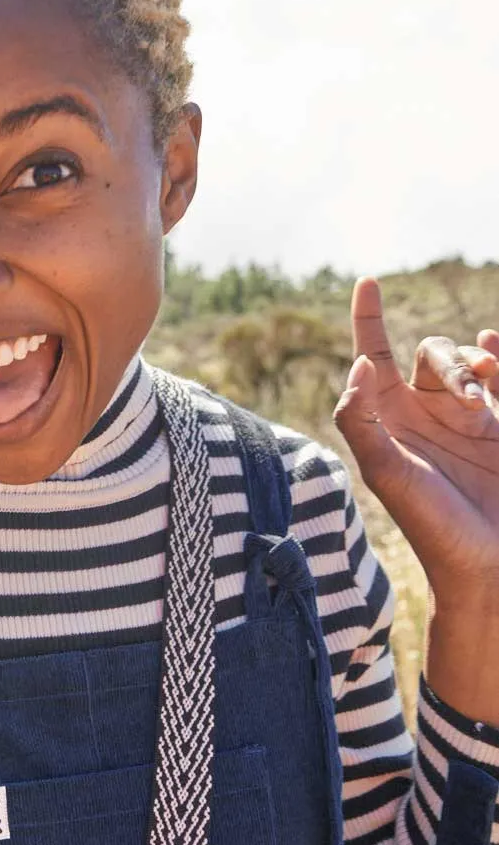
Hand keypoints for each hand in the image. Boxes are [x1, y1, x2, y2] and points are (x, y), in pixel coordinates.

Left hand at [333, 277, 498, 605]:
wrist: (488, 564)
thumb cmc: (431, 525)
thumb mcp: (385, 474)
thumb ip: (360, 420)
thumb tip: (358, 366)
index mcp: (386, 420)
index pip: (372, 356)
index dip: (368, 318)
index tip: (368, 280)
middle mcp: (420, 413)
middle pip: (427, 354)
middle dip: (449, 362)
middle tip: (472, 401)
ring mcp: (461, 419)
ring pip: (463, 362)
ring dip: (473, 366)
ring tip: (486, 398)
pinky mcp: (498, 428)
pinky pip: (497, 375)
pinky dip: (496, 355)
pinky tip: (493, 347)